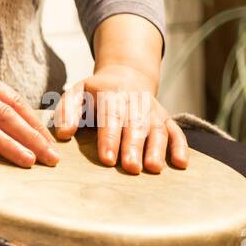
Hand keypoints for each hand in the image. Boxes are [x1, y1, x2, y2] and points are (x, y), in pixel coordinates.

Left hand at [52, 64, 188, 173]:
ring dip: (157, 149)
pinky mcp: (165, 119)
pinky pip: (176, 131)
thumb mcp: (76, 93)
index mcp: (112, 95)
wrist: (125, 76)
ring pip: (158, 129)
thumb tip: (64, 134)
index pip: (111, 117)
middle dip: (134, 147)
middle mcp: (136, 102)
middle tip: (131, 168)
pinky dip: (180, 146)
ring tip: (153, 169)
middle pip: (136, 125)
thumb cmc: (95, 92)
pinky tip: (181, 163)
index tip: (107, 158)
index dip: (110, 138)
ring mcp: (153, 111)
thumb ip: (67, 111)